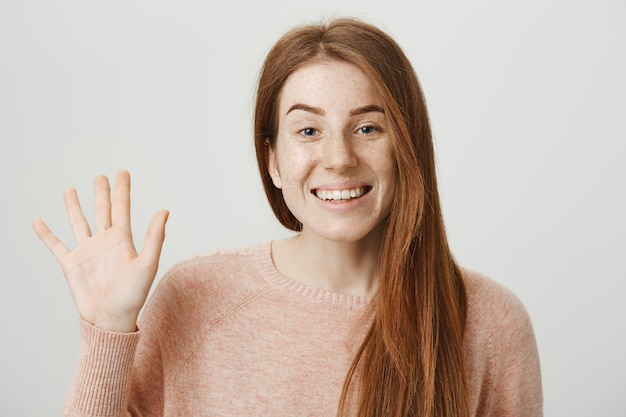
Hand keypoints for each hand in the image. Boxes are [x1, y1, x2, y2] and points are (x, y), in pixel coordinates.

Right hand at [33, 170, 168, 332]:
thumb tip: (165, 210)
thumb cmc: (132, 296)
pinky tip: (38, 221)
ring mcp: (86, 252)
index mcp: (122, 240)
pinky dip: (46, 234)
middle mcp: (104, 243)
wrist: (110, 319)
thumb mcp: (147, 264)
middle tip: (101, 176)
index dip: (122, 190)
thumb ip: (155, 237)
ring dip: (74, 206)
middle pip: (101, 211)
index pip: (121, 208)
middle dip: (101, 193)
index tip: (122, 172)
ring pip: (78, 223)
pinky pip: (56, 245)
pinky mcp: (71, 264)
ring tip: (70, 189)